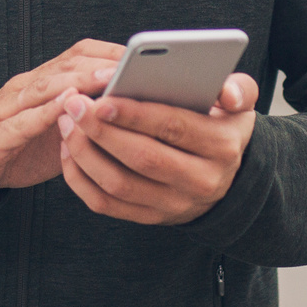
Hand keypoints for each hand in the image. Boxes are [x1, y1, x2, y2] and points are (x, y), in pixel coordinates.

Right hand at [0, 39, 123, 201]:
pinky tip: (66, 109)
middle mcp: (25, 88)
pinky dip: (45, 114)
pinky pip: (22, 122)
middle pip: (66, 65)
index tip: (140, 57)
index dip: (108, 53)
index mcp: (42, 83)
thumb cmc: (16, 148)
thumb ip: (84, 117)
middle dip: (100, 63)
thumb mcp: (56, 130)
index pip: (78, 55)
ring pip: (45, 87)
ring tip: (107, 79)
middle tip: (131, 66)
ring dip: (78, 81)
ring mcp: (7, 109)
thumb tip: (129, 110)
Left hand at [56, 73, 259, 224]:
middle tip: (73, 105)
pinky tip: (69, 149)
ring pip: (119, 184)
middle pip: (142, 158)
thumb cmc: (221, 126)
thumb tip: (226, 90)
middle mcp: (201, 181)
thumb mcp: (240, 105)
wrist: (228, 178)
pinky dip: (80, 179)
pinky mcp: (151, 217)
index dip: (135, 114)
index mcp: (222, 147)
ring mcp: (174, 205)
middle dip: (101, 131)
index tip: (101, 98)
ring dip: (85, 153)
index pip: (173, 128)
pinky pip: (106, 205)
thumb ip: (239, 88)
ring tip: (66, 122)